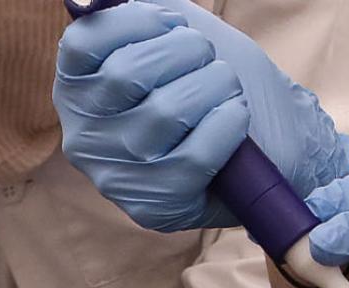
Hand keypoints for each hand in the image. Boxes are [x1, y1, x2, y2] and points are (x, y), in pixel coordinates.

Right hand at [54, 0, 348, 231]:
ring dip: (214, 87)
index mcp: (78, 89)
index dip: (136, 22)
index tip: (173, 24)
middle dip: (186, 53)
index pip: (84, 43)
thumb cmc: (212, 84)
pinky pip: (194, 155)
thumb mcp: (174, 35)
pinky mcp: (153, 207)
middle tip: (208, 59)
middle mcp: (85, 136)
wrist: (270, 142)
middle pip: (127, 74)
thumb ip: (140, 14)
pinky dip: (226, 125)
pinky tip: (234, 118)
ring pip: (165, 112)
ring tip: (226, 88)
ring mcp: (116, 177)